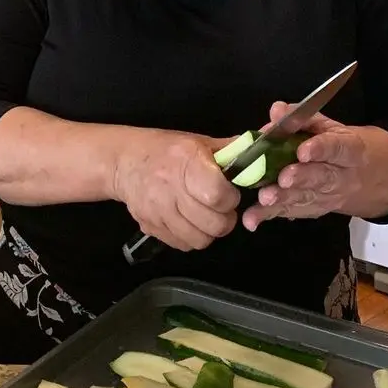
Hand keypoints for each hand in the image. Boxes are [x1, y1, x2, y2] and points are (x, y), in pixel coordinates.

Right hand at [112, 131, 240, 251]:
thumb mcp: (199, 143)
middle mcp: (170, 190)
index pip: (217, 196)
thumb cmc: (167, 150)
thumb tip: (262, 152)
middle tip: (220, 207)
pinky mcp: (150, 227)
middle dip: (224, 218)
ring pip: (199, 240)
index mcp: (186, 164)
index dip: (230, 198)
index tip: (228, 191)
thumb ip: (231, 151)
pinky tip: (188, 221)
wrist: (124, 161)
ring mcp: (158, 212)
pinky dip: (190, 237)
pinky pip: (182, 245)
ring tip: (205, 215)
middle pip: (213, 224)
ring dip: (208, 231)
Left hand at [242, 102, 387, 230]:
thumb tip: (276, 110)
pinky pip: (290, 213)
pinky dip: (268, 216)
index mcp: (350, 150)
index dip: (320, 149)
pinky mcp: (312, 210)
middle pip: (322, 178)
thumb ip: (301, 117)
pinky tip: (252, 219)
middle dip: (301, 178)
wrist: (366, 176)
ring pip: (306, 199)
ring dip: (283, 200)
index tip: (302, 151)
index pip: (338, 148)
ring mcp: (328, 198)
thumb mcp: (327, 125)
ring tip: (265, 198)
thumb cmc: (337, 144)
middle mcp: (342, 177)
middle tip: (283, 178)